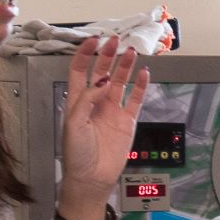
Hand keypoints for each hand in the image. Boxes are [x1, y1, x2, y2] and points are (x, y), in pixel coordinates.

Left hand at [57, 38, 152, 219]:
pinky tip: (145, 74)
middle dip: (107, 55)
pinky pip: (136, 99)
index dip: (85, 54)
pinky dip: (141, 86)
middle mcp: (96, 101)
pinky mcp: (127, 121)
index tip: (94, 41)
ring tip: (131, 52)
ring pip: (120, 81)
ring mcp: (113, 110)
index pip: (80, 70)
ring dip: (125, 66)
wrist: (91, 178)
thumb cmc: (77, 153)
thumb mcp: (74, 123)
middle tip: (116, 41)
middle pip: (101, 71)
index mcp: (78, 100)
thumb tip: (103, 80)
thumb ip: (87, 99)